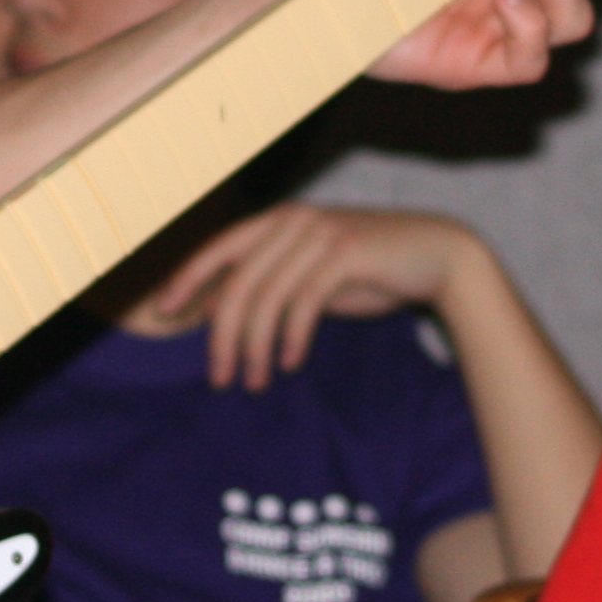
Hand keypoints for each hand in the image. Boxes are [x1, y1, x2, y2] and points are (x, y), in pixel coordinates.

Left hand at [146, 204, 483, 389]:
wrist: (438, 255)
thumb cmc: (371, 268)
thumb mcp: (313, 274)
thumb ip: (273, 285)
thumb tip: (222, 315)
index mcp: (279, 220)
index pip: (219, 247)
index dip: (187, 277)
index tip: (163, 310)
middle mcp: (294, 221)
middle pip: (239, 281)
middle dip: (222, 334)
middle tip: (218, 377)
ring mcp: (320, 234)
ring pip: (268, 295)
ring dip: (256, 346)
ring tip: (254, 381)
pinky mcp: (346, 253)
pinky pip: (305, 301)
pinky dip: (293, 336)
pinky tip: (290, 363)